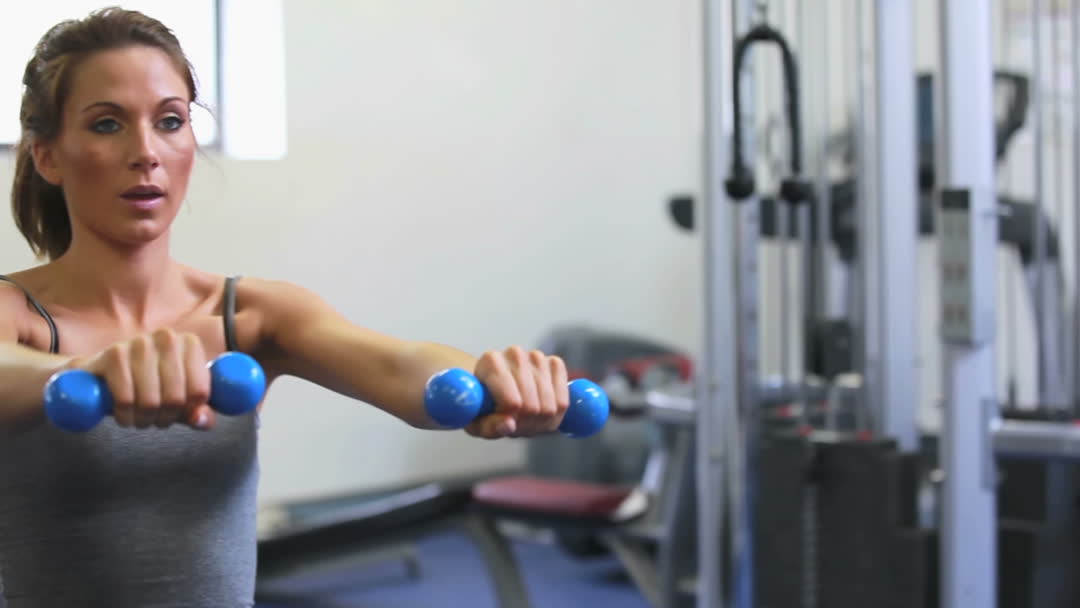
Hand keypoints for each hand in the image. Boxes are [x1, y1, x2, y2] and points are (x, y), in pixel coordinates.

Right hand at [65, 328, 214, 430]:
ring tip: (140, 417)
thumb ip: (200, 412)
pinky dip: (125, 416)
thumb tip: (200, 420)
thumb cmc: (151, 385)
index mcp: (190, 344)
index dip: (188, 412)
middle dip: (165, 418)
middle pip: (175, 399)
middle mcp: (167, 338)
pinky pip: (125, 400)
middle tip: (156, 419)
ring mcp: (139, 343)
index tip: (178, 413)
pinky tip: (124, 414)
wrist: (103, 373)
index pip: (199, 392)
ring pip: (150, 402)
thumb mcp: (181, 399)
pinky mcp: (113, 355)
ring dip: (143, 419)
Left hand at [464, 346, 569, 438]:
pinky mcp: (555, 363)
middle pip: (532, 406)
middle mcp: (515, 354)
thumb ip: (489, 426)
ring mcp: (537, 357)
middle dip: (525, 423)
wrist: (496, 387)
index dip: (511, 421)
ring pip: (550, 406)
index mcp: (490, 362)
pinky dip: (555, 413)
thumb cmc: (483, 405)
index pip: (512, 403)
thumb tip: (508, 425)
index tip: (504, 422)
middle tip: (516, 424)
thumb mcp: (477, 422)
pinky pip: (564, 400)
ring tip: (526, 418)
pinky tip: (541, 408)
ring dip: (540, 421)